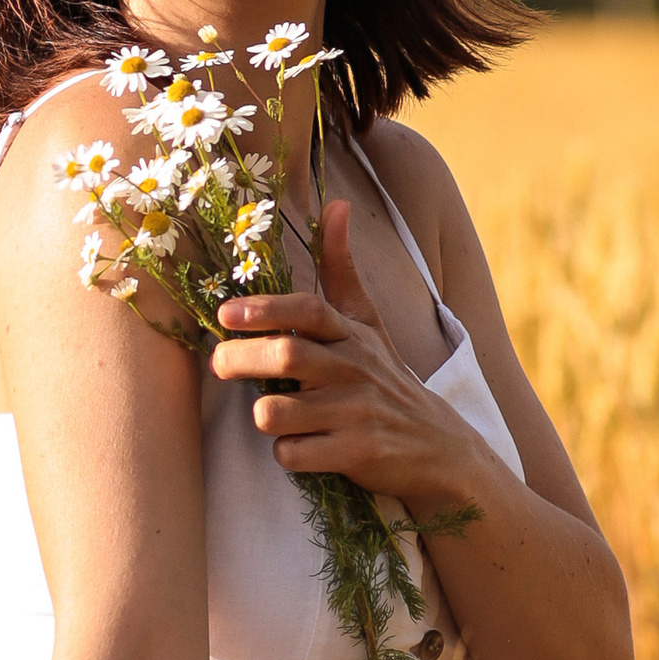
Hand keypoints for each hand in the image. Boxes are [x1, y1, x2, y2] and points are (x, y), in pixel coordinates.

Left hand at [210, 197, 467, 506]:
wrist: (440, 448)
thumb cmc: (386, 379)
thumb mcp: (369, 324)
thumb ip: (343, 269)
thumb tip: (336, 204)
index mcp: (353, 335)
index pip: (309, 311)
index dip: (266, 309)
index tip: (226, 313)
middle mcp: (357, 369)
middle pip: (287, 357)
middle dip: (240, 360)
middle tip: (218, 364)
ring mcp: (359, 413)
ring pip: (280, 412)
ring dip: (264, 415)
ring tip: (273, 414)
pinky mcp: (358, 455)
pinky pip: (295, 453)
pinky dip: (287, 453)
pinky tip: (301, 447)